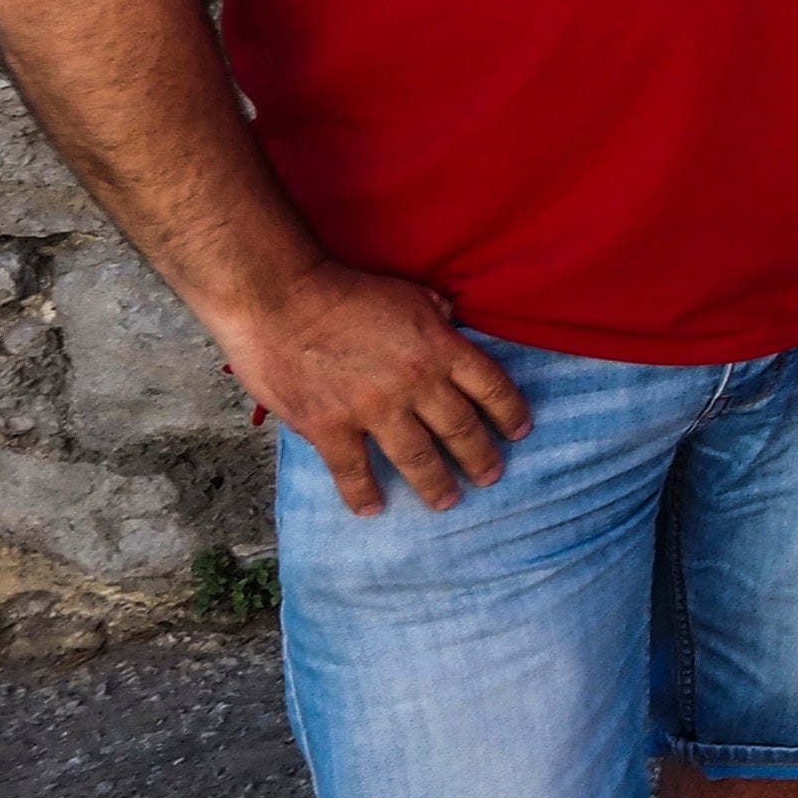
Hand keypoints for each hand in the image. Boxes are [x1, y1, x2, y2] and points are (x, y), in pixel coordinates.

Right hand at [216, 259, 531, 517]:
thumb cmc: (343, 289)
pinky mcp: (329, 427)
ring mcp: (373, 409)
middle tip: (490, 476)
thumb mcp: (407, 292)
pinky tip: (373, 508)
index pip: (491, 386)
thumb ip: (435, 313)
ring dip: (436, 484)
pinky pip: (354, 471)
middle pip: (460, 429)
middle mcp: (415, 383)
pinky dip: (364, 494)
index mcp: (439, 347)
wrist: (278, 297)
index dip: (510, 412)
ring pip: (417, 458)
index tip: (519, 431)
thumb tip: (452, 321)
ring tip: (447, 501)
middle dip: (480, 458)